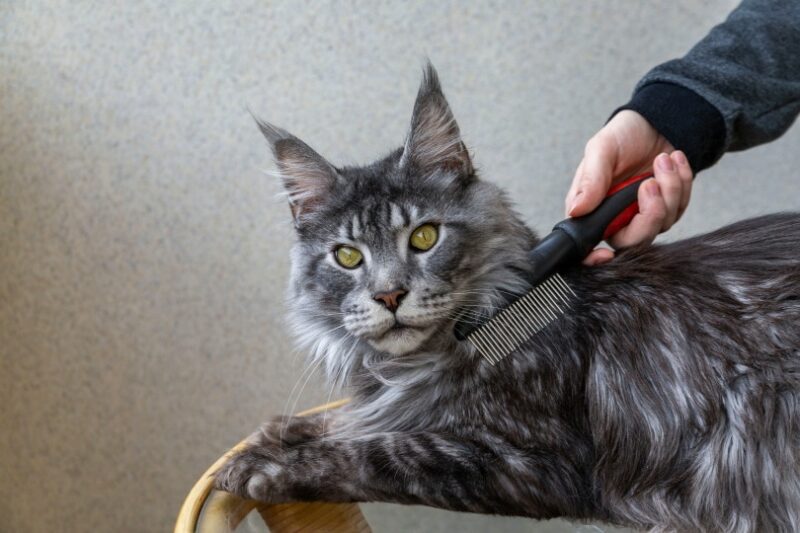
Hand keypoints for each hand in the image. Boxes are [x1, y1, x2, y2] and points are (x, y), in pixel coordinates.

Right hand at [566, 110, 693, 264]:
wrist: (655, 121)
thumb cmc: (623, 135)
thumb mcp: (601, 149)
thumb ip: (591, 179)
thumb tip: (577, 210)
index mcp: (592, 209)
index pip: (587, 246)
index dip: (593, 259)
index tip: (603, 256)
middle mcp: (616, 218)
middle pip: (633, 241)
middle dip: (649, 214)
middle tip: (649, 184)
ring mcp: (643, 215)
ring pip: (661, 224)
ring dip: (669, 189)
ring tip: (663, 160)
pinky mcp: (668, 208)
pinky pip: (680, 208)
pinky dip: (681, 183)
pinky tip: (674, 161)